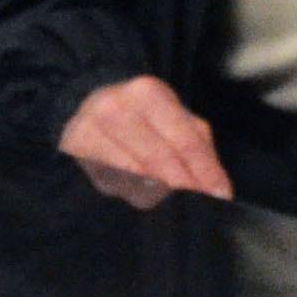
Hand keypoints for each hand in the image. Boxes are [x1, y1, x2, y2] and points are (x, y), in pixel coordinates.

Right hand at [55, 74, 231, 208]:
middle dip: (184, 186)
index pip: (184, 140)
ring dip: (160, 195)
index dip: (205, 172)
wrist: (86, 101)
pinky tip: (144, 191)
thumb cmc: (141, 113)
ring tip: (174, 200)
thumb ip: (199, 149)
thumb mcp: (175, 117)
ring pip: (134, 177)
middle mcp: (116, 107)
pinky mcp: (76, 150)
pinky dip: (134, 193)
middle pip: (159, 159)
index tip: (221, 195)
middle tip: (201, 204)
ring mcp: (91, 129)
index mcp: (147, 93)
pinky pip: (113, 184)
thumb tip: (218, 189)